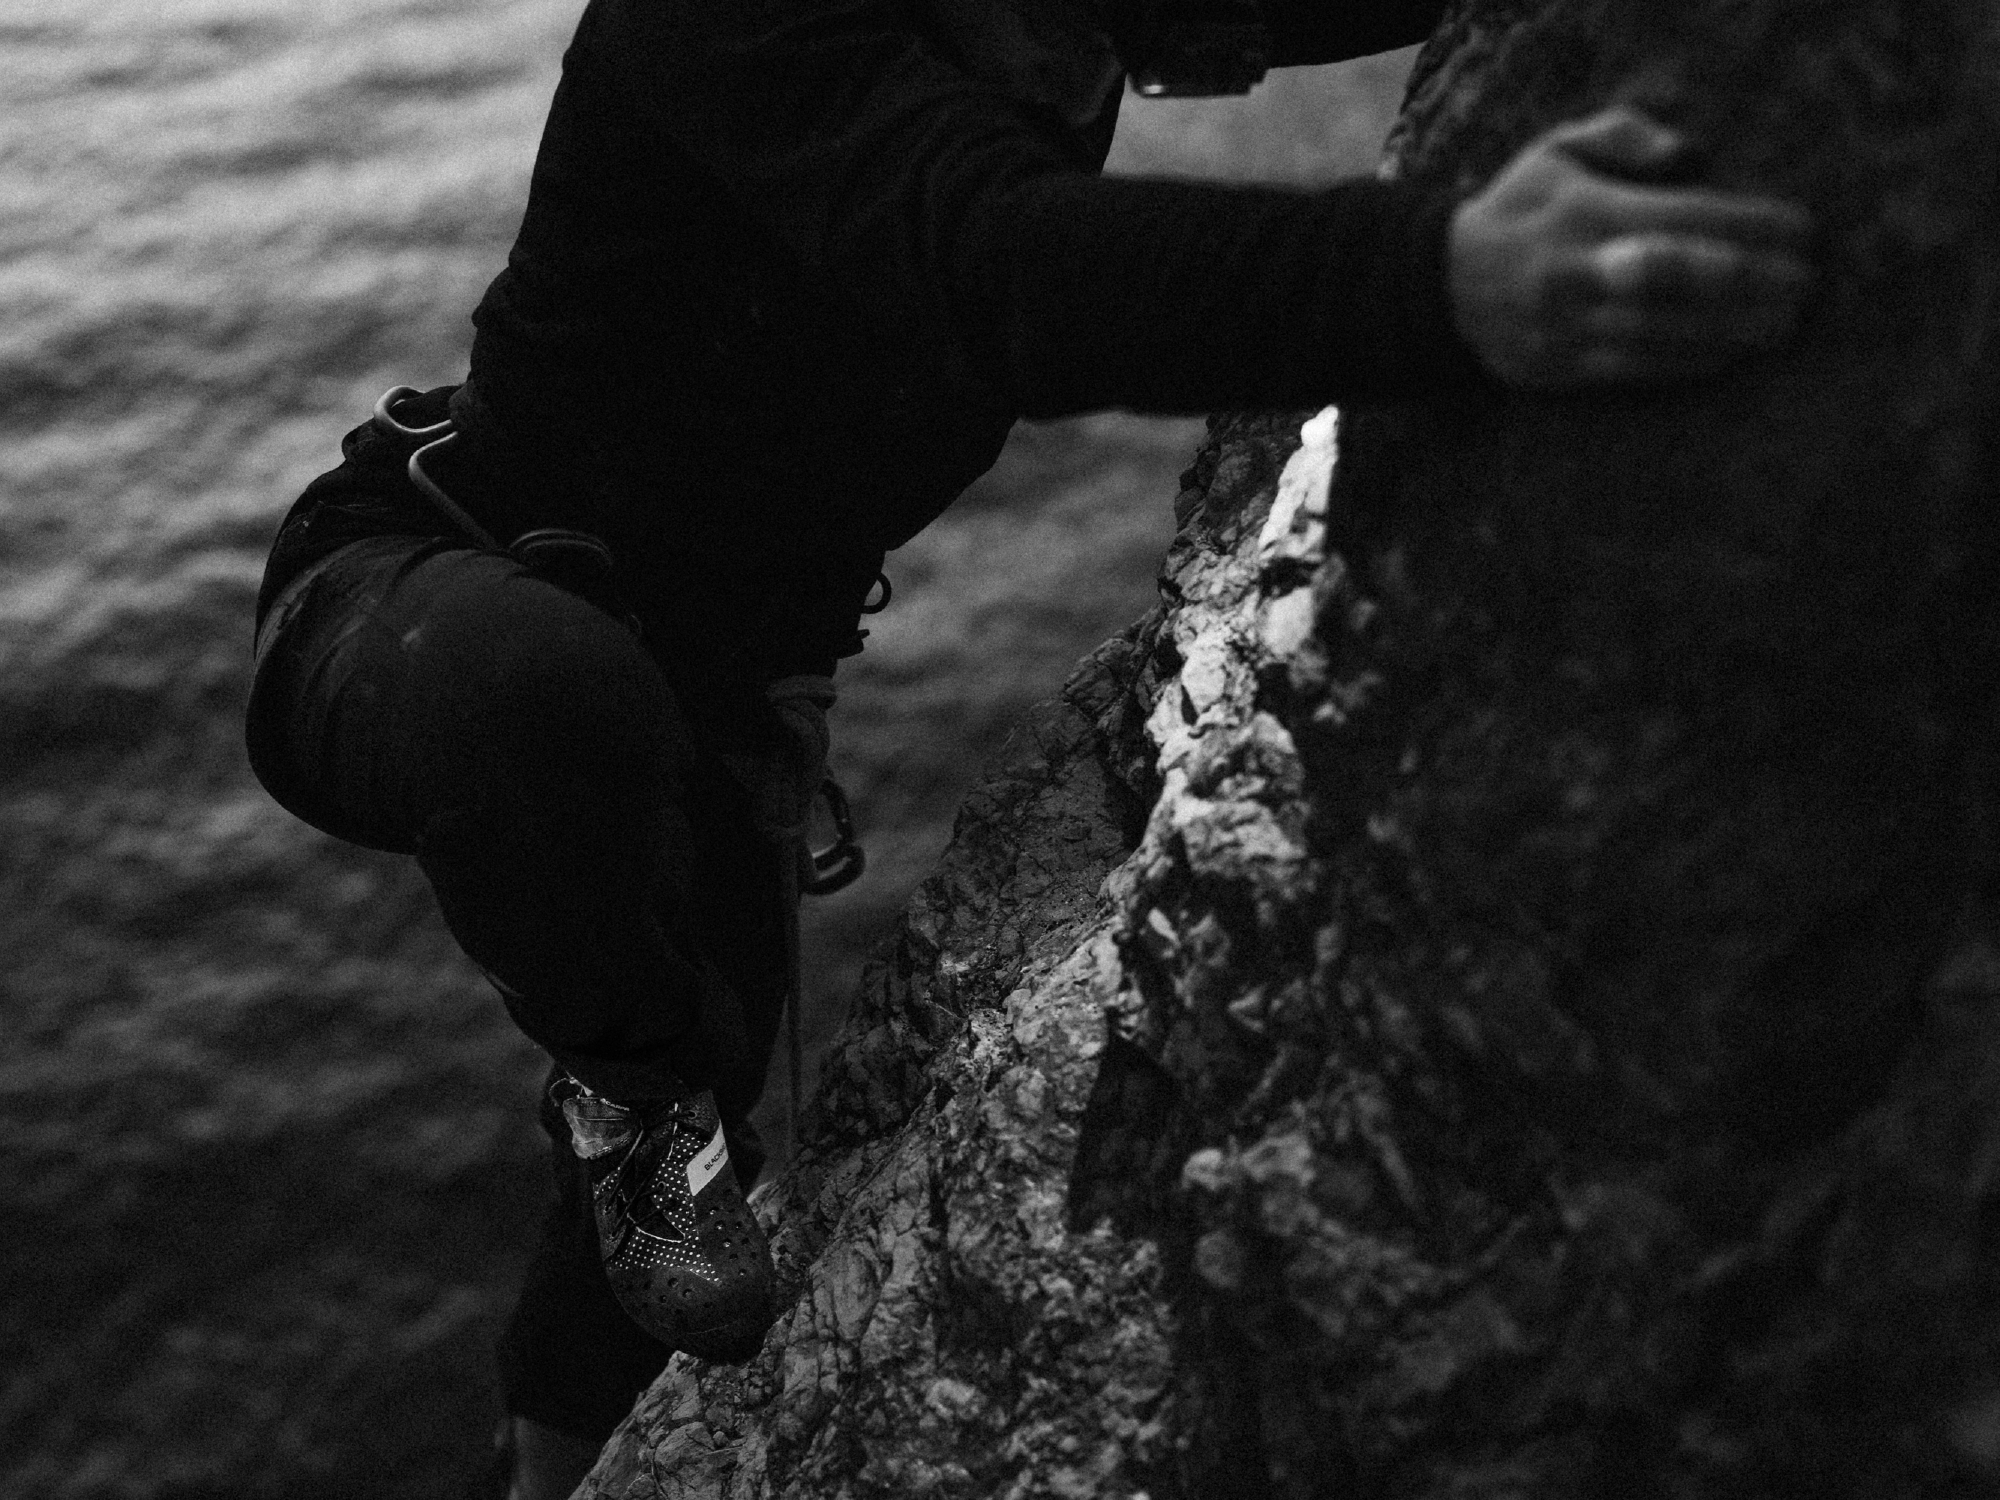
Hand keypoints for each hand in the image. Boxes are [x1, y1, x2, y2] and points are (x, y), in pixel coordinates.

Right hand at [1449, 107, 1816, 388]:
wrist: (1438, 287)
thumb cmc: (1517, 210)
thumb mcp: (1556, 149)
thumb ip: (1623, 136)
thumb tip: (1690, 154)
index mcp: (1582, 213)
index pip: (1682, 217)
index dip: (1748, 225)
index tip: (1801, 228)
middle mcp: (1576, 273)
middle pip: (1680, 279)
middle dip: (1751, 283)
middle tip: (1807, 285)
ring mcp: (1567, 327)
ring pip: (1664, 332)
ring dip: (1733, 332)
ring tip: (1784, 326)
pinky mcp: (1559, 369)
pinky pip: (1636, 370)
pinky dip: (1690, 364)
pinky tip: (1732, 356)